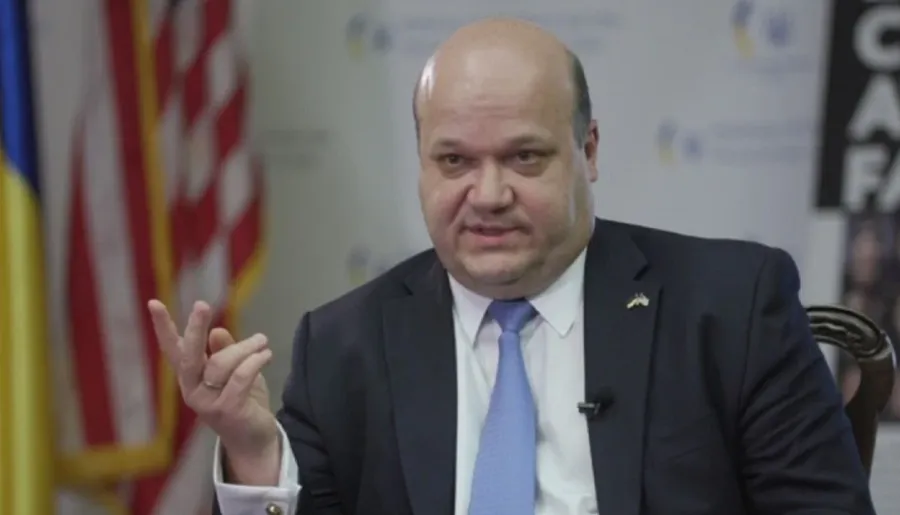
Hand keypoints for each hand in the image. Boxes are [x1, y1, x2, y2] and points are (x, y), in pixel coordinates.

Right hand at [148, 299, 278, 480]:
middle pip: (188, 355)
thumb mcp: (233, 373)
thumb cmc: (243, 402)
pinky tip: (266, 355)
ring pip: (221, 362)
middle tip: (201, 305)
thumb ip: (224, 353)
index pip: (172, 349)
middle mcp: (192, 390)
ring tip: (262, 341)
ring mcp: (207, 403)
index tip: (153, 302)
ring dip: (245, 347)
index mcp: (191, 377)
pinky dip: (255, 361)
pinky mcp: (227, 410)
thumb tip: (216, 331)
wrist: (254, 441)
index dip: (163, 327)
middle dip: (194, 329)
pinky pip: (240, 377)